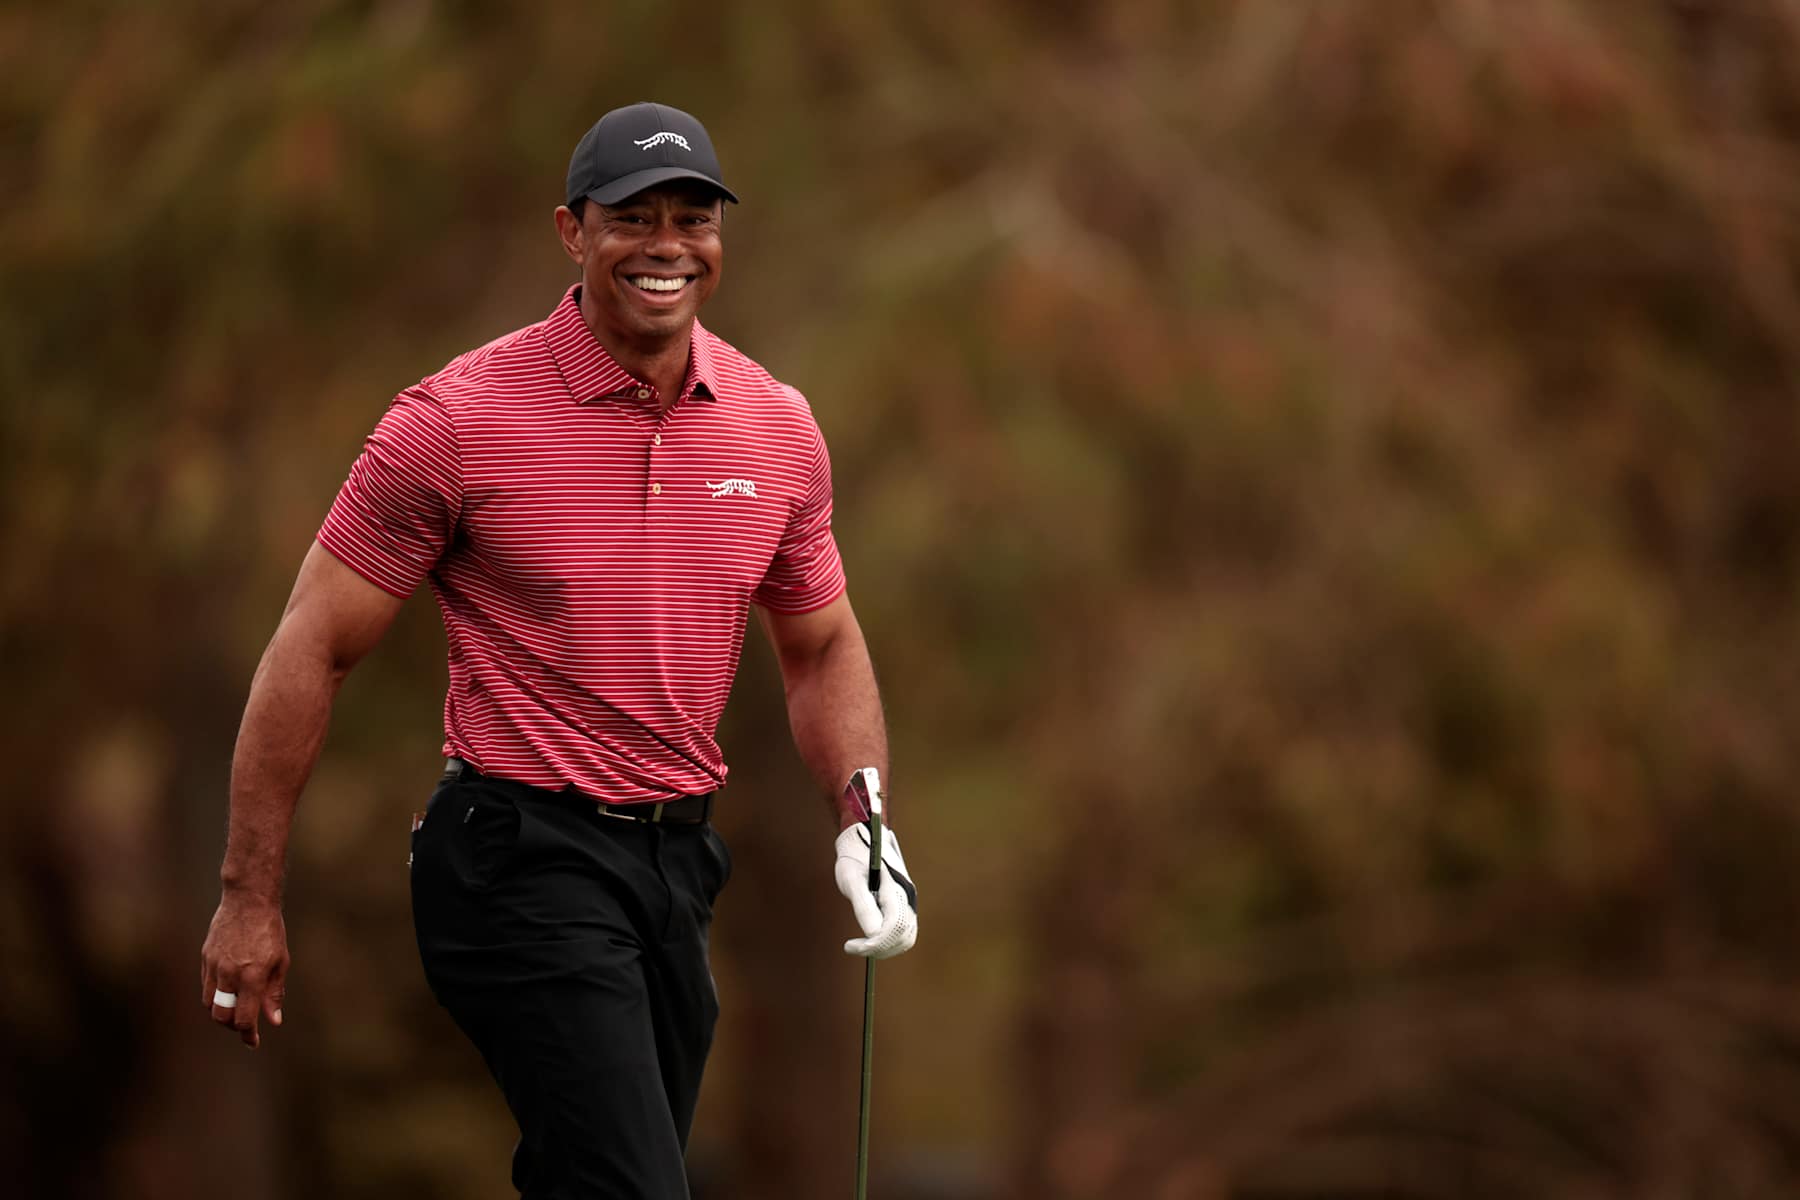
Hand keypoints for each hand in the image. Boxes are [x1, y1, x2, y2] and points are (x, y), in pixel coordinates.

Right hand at [200, 891, 288, 1047]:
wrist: (248, 901)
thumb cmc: (270, 931)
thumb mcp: (281, 962)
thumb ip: (274, 993)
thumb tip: (273, 1020)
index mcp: (252, 976)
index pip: (244, 1018)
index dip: (248, 1034)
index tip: (253, 1042)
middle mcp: (230, 974)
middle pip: (221, 1016)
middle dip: (233, 1026)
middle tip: (245, 1025)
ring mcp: (214, 966)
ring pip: (210, 1003)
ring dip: (222, 1012)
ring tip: (237, 1008)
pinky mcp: (205, 958)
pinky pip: (206, 986)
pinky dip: (215, 995)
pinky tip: (228, 991)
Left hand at [834, 823, 917, 958]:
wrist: (866, 837)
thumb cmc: (856, 855)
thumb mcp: (852, 879)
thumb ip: (863, 905)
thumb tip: (871, 934)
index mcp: (896, 889)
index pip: (893, 928)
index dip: (873, 943)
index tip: (851, 946)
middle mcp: (908, 897)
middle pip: (902, 937)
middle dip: (878, 948)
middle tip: (853, 947)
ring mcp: (909, 901)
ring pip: (906, 937)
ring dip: (884, 948)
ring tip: (860, 945)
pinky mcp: (905, 905)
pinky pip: (904, 932)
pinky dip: (888, 941)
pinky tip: (870, 939)